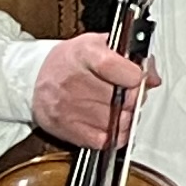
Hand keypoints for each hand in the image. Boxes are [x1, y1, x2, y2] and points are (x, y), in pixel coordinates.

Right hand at [30, 33, 158, 149]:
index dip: (134, 75)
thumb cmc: (71, 60)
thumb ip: (131, 56)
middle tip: (130, 93)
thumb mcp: (100, 45)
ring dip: (126, 116)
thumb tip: (152, 78)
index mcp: (83, 54)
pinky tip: (114, 123)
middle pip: (121, 98)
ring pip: (116, 121)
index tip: (137, 77)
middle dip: (134, 97)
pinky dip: (115, 134)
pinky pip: (104, 140)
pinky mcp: (65, 128)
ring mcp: (67, 107)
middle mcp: (72, 81)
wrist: (33, 77)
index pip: (114, 67)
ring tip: (119, 106)